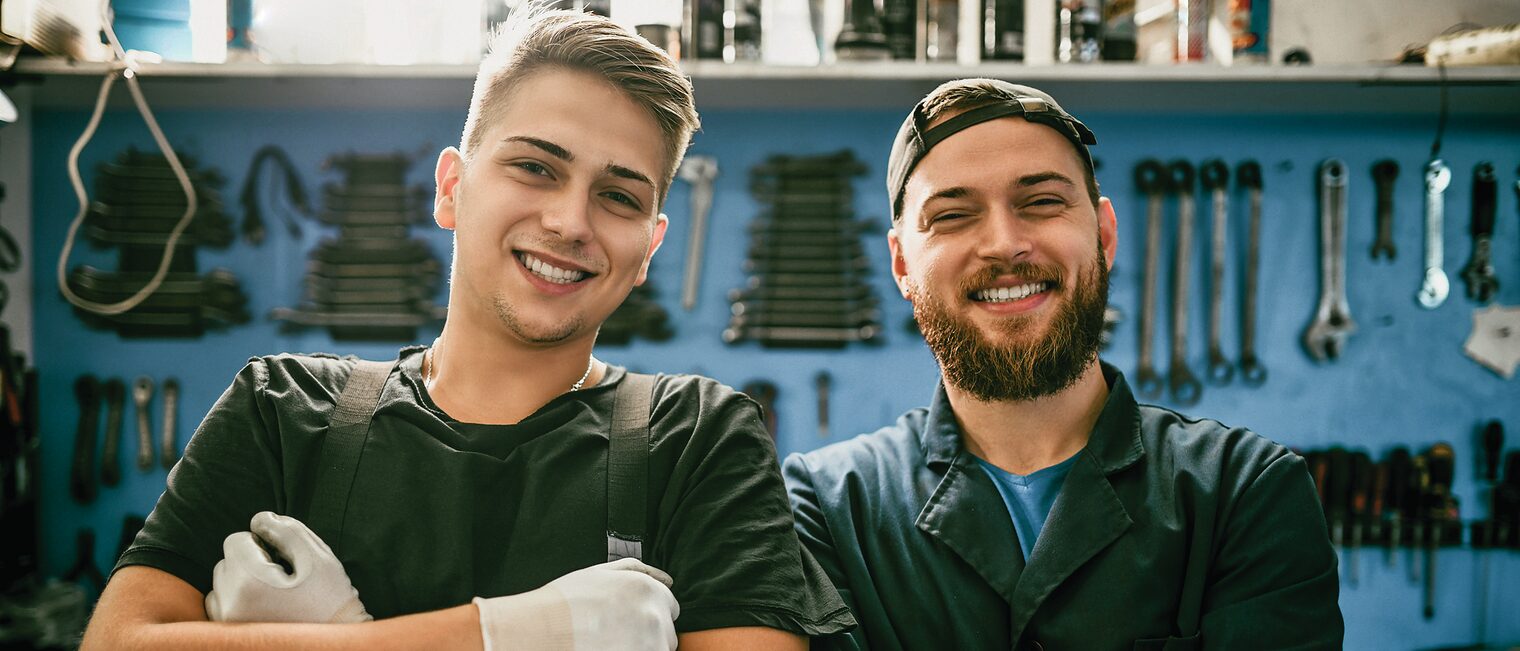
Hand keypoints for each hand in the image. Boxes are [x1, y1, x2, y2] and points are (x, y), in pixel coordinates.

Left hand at [204, 511, 371, 623]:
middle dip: (250, 561)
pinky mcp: (228, 636)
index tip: (283, 558)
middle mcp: (230, 606)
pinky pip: (219, 606)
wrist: (336, 646)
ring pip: (220, 584)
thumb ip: (287, 531)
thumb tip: (259, 519)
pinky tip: (264, 606)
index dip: (262, 542)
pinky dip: (236, 600)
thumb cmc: (331, 602)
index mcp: (251, 583)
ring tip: (273, 592)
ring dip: (241, 580)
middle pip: (225, 562)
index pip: (235, 541)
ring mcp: (226, 624)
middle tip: (282, 577)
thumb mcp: (319, 558)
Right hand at [474, 557, 679, 650]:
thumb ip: (639, 571)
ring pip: (659, 650)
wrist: (544, 632)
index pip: (670, 608)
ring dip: (642, 648)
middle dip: (648, 633)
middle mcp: (656, 617)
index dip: (648, 614)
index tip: (628, 619)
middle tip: (615, 633)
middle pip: (666, 633)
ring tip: (611, 644)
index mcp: (650, 591)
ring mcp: (651, 645)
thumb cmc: (568, 602)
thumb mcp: (601, 573)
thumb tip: (667, 579)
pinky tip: (609, 650)